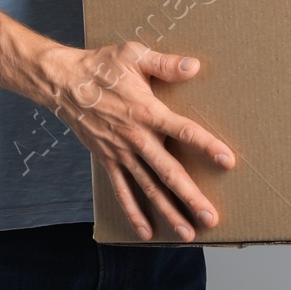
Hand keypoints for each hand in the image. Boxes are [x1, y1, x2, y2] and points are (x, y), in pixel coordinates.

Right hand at [35, 40, 234, 242]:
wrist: (63, 83)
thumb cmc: (101, 66)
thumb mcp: (134, 56)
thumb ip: (165, 64)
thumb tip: (194, 66)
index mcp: (146, 112)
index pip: (184, 131)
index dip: (207, 146)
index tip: (227, 161)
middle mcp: (136, 138)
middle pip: (168, 172)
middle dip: (191, 197)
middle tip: (211, 218)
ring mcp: (120, 153)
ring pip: (148, 188)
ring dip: (168, 212)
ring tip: (187, 233)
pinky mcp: (107, 160)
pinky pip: (122, 191)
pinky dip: (134, 213)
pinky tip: (147, 232)